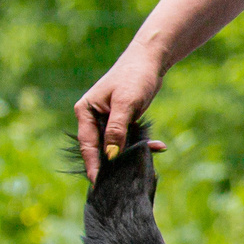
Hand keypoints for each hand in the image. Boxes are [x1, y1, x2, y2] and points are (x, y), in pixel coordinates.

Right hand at [74, 44, 165, 182]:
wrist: (150, 61)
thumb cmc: (134, 77)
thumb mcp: (126, 104)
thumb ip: (117, 129)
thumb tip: (110, 155)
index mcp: (85, 111)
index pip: (87, 144)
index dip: (93, 164)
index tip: (97, 182)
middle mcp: (93, 117)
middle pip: (100, 147)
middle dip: (111, 163)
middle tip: (119, 183)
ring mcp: (107, 119)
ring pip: (115, 144)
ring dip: (130, 153)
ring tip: (141, 165)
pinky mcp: (122, 120)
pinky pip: (129, 137)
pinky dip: (142, 143)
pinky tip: (158, 146)